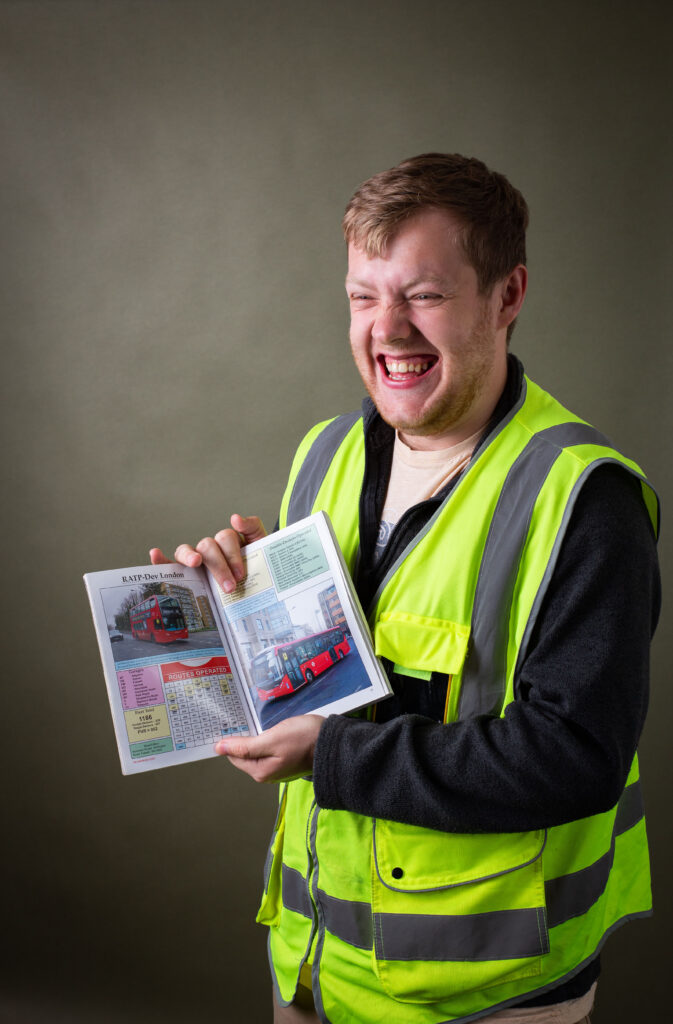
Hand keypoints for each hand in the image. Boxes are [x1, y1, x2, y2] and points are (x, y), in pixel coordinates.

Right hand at [149, 514, 266, 591]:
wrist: (261, 588)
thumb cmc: (256, 566)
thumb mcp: (261, 545)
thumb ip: (252, 527)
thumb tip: (235, 518)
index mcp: (227, 541)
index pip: (225, 538)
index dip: (232, 554)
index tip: (240, 573)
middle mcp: (210, 549)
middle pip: (208, 546)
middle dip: (219, 565)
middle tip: (230, 585)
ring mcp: (195, 560)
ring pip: (186, 551)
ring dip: (189, 556)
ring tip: (196, 563)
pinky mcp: (184, 573)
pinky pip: (169, 563)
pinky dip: (160, 559)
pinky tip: (155, 555)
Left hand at [214, 715, 322, 782]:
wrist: (333, 743)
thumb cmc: (303, 739)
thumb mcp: (271, 739)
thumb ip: (245, 746)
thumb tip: (219, 748)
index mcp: (260, 771)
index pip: (234, 756)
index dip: (233, 740)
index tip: (234, 724)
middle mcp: (267, 774)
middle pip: (245, 755)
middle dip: (244, 739)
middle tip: (248, 720)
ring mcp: (278, 769)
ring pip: (258, 752)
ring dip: (256, 738)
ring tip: (260, 723)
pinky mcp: (287, 761)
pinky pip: (269, 750)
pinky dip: (267, 740)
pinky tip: (273, 729)